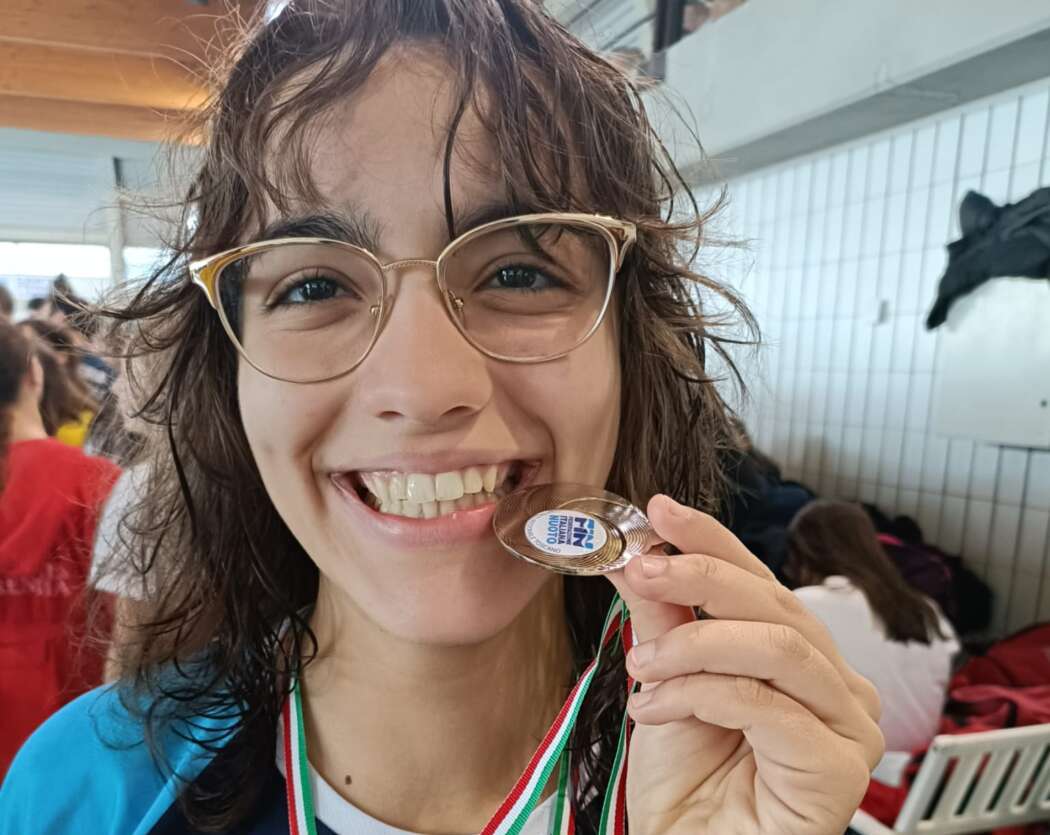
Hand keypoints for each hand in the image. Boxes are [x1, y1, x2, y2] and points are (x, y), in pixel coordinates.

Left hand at [605, 495, 883, 834]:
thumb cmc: (686, 778)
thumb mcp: (664, 678)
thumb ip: (659, 615)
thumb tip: (636, 552)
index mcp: (800, 654)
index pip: (761, 580)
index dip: (714, 540)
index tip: (661, 510)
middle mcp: (835, 682)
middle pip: (776, 604)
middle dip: (700, 577)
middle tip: (641, 571)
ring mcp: (848, 724)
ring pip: (778, 647)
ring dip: (694, 644)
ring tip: (641, 666)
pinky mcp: (840, 766)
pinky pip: (766, 705)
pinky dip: (701, 695)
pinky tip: (654, 710)